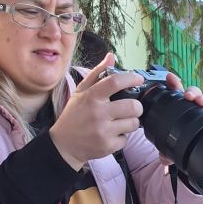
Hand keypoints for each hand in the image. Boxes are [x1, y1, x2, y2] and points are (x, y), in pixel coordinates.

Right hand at [49, 53, 144, 169]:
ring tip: (122, 121)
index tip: (138, 79)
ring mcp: (103, 131)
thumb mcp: (80, 92)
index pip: (115, 82)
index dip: (131, 79)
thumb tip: (111, 57)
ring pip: (133, 124)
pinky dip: (122, 137)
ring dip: (131, 122)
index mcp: (91, 97)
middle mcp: (98, 113)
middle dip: (137, 106)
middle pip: (132, 106)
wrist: (64, 145)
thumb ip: (97, 73)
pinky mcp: (107, 146)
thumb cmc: (74, 115)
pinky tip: (112, 135)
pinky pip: (126, 139)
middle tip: (133, 107)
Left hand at [156, 73, 202, 167]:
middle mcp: (193, 110)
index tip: (170, 78)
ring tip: (198, 100)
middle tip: (187, 95)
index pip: (176, 95)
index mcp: (180, 112)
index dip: (173, 84)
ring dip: (201, 97)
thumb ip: (166, 154)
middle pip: (192, 94)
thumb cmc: (185, 150)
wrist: (202, 159)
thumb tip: (164, 157)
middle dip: (190, 91)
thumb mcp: (172, 152)